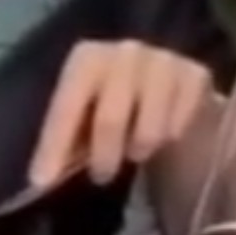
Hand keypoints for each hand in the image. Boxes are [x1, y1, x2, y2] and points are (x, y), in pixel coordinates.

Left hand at [29, 40, 214, 184]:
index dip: (53, 146)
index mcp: (87, 59)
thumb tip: (43, 177)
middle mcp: (125, 52)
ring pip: (149, 130)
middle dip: (102, 156)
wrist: (172, 85)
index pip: (66, 107)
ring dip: (138, 149)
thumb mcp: (87, 115)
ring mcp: (163, 61)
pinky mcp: (195, 75)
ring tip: (135, 151)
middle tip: (100, 176)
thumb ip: (68, 139)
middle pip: (110, 119)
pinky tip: (165, 135)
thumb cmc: (117, 103)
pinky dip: (169, 140)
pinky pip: (178, 127)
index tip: (40, 182)